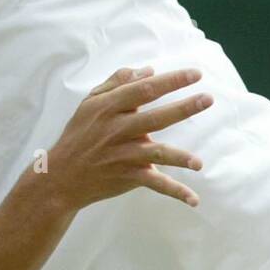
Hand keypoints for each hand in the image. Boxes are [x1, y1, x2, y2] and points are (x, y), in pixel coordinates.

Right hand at [40, 65, 212, 212]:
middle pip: (154, 117)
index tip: (196, 73)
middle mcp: (116, 130)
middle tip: (208, 99)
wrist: (61, 176)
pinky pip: (154, 184)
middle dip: (183, 108)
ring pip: (154, 153)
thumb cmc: (80, 134)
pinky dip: (174, 192)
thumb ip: (118, 82)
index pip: (144, 89)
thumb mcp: (90, 102)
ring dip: (178, 157)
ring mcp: (122, 155)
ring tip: (199, 163)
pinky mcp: (127, 176)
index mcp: (108, 107)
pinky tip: (194, 199)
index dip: (170, 80)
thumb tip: (149, 70)